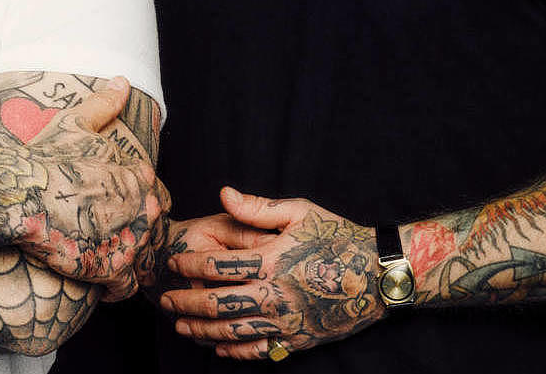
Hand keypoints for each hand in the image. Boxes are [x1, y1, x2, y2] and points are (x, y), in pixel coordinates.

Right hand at [7, 78, 163, 298]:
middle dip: (133, 228)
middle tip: (102, 229)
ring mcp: (124, 239)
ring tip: (100, 253)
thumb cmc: (40, 158)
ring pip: (142, 256)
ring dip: (127, 256)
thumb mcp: (74, 124)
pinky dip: (117, 287)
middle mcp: (137, 208)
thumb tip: (123, 82)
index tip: (109, 201)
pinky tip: (99, 279)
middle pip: (150, 226)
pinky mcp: (107, 269)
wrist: (11, 195)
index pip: (152, 192)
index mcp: (134, 175)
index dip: (132, 197)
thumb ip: (104, 104)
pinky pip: (127, 287)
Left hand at [158, 187, 384, 360]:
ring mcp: (287, 322)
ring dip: (202, 330)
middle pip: (217, 303)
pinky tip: (218, 348)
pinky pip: (260, 350)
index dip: (189, 264)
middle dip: (186, 302)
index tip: (174, 262)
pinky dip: (235, 352)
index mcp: (272, 261)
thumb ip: (257, 207)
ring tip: (181, 325)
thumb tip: (223, 194)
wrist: (379, 275)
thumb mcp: (300, 212)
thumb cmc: (338, 237)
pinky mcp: (298, 340)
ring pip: (233, 331)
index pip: (216, 265)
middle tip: (166, 299)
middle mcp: (276, 296)